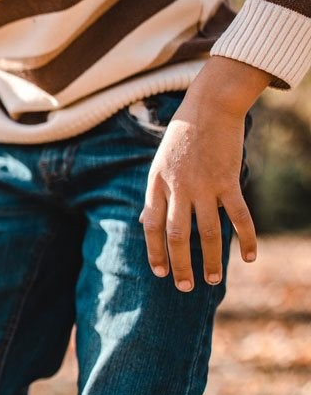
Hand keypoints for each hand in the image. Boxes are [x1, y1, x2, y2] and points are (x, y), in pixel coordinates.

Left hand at [140, 57, 269, 290]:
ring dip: (211, 259)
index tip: (159, 272)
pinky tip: (249, 257)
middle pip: (177, 235)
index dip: (154, 251)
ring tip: (212, 280)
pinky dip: (246, 238)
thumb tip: (145, 222)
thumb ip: (155, 194)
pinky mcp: (228, 181)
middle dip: (181, 264)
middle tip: (185, 287)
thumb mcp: (158, 163)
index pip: (151, 226)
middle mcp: (178, 188)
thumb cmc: (182, 136)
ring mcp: (204, 186)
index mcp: (157, 183)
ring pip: (208, 232)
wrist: (209, 107)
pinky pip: (238, 216)